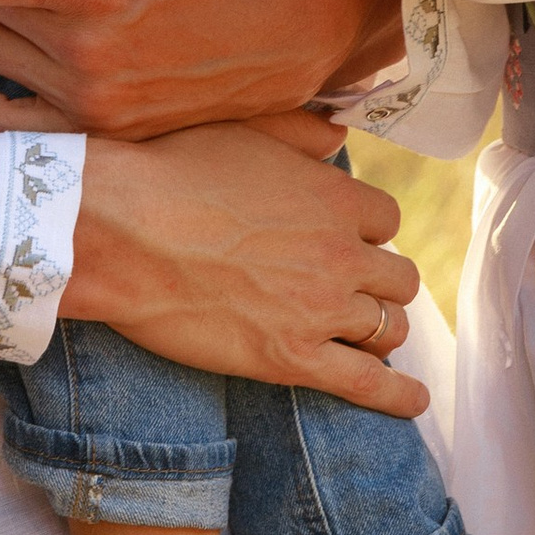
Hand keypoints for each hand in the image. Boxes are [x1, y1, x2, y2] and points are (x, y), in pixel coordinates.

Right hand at [70, 120, 427, 417]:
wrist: (120, 230)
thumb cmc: (171, 171)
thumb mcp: (244, 130)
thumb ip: (301, 134)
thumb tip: (339, 137)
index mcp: (335, 197)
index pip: (387, 221)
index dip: (366, 232)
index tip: (346, 240)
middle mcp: (342, 253)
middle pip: (398, 278)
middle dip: (379, 283)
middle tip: (350, 289)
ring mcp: (321, 309)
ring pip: (390, 328)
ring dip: (379, 329)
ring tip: (363, 335)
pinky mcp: (292, 358)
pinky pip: (368, 384)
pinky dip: (397, 397)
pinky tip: (414, 404)